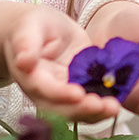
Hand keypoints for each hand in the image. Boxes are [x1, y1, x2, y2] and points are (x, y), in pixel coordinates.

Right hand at [0, 2, 121, 122]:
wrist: (40, 28)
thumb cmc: (32, 26)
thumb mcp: (29, 27)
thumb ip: (25, 43)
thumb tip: (24, 61)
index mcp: (30, 76)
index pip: (44, 89)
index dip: (60, 94)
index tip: (77, 94)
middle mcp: (44, 91)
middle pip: (60, 108)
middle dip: (81, 110)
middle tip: (101, 106)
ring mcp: (61, 93)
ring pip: (75, 111)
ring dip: (94, 113)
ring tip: (113, 108)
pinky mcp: (76, 89)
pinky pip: (87, 104)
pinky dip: (101, 107)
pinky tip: (115, 103)